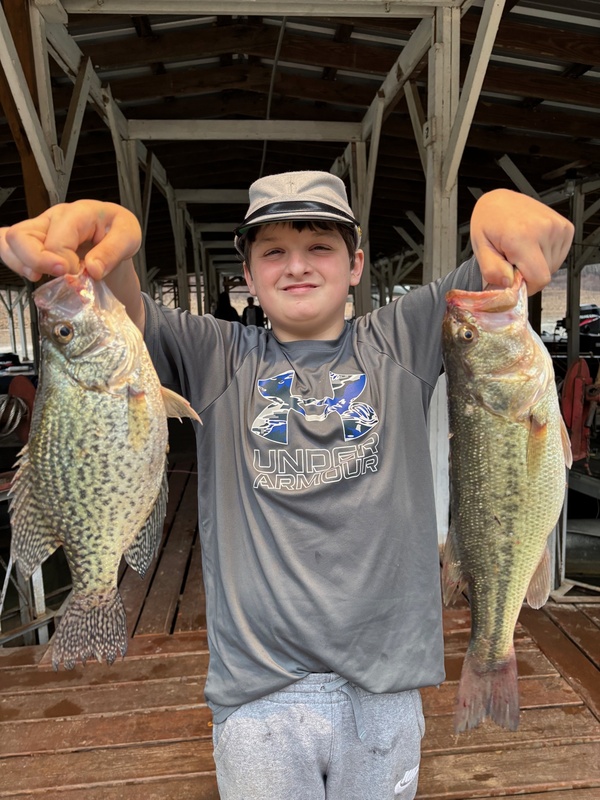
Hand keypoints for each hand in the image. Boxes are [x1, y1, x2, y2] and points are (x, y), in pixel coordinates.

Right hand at [0, 200, 141, 282]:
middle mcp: (53, 218)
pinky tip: (32, 274)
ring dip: (22, 264)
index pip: (57, 239)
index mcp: (78, 213)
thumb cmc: (118, 231)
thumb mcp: (129, 237)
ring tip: (42, 277)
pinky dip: (15, 263)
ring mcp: (40, 228)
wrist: (115, 235)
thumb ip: (112, 252)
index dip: (65, 263)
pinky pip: (8, 247)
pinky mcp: (34, 240)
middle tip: (60, 277)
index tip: (79, 275)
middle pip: (22, 236)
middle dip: (37, 262)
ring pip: (10, 242)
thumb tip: (92, 269)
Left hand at [470, 189, 573, 294]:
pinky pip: (560, 255)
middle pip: (546, 273)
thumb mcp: (480, 248)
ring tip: (522, 248)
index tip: (514, 279)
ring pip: (553, 266)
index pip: (539, 279)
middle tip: (513, 258)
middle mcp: (544, 229)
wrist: (499, 202)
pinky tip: (533, 244)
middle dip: (529, 273)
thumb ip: (492, 270)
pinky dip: (546, 255)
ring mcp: (557, 227)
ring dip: (538, 264)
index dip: (527, 286)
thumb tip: (509, 284)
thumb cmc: (489, 223)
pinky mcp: (565, 227)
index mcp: (522, 237)